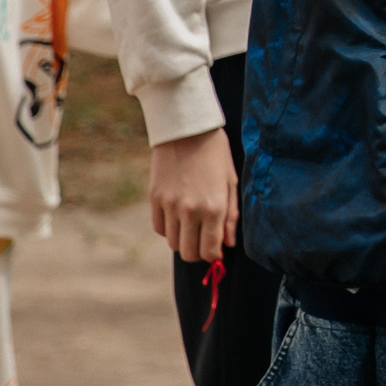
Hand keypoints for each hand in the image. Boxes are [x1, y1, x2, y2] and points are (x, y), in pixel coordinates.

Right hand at [149, 128, 237, 264]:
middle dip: (198, 253)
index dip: (214, 256)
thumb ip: (231, 216)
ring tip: (192, 226)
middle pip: (189, 253)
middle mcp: (191, 211)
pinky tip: (178, 217)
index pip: (210, 251)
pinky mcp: (154, 199)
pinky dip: (168, 228)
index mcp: (214, 207)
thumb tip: (228, 244)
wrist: (186, 129)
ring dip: (183, 240)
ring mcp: (170, 206)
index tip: (216, 251)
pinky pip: (159, 228)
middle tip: (203, 241)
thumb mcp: (231, 182)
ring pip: (172, 243)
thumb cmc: (215, 154)